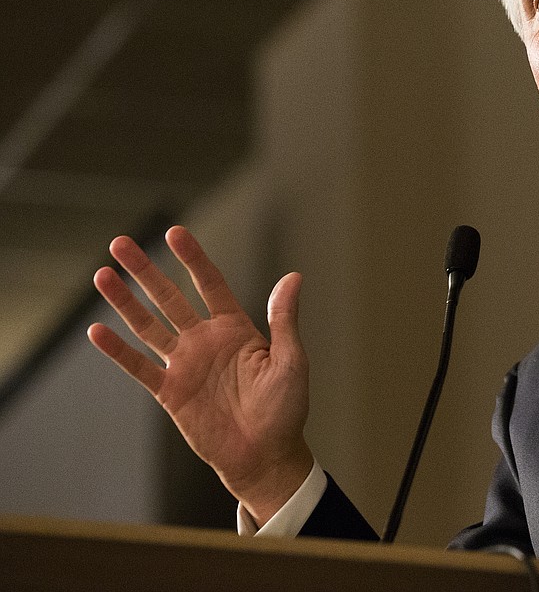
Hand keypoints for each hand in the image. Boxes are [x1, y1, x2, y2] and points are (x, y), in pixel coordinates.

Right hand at [87, 225, 313, 525]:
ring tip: (102, 275)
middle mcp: (205, 341)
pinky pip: (139, 367)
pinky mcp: (170, 392)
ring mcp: (185, 365)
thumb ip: (284, 319)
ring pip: (148, 326)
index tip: (176, 232)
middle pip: (169, 298)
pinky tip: (96, 330)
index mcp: (236, 329)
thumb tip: (293, 276)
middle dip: (146, 271)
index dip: (193, 258)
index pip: (210, 284)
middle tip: (121, 243)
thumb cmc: (285, 409)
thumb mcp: (291, 360)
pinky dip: (118, 351)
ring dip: (125, 302)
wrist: (266, 455)